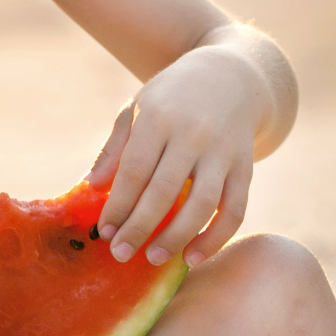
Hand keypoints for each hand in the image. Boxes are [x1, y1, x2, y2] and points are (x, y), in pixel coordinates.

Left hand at [86, 48, 260, 268]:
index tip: (104, 232)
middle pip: (165, 191)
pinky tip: (193, 256)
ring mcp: (223, 151)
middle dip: (140, 227)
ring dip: (177, 237)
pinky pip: (234, 208)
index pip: (134, 170)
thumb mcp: (138, 109)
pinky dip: (216, 237)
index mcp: (159, 117)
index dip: (118, 204)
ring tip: (154, 259)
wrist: (230, 76)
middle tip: (121, 254)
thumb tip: (90, 186)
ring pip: (202, 203)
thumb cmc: (172, 98)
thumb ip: (115, 148)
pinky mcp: (245, 166)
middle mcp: (193, 134)